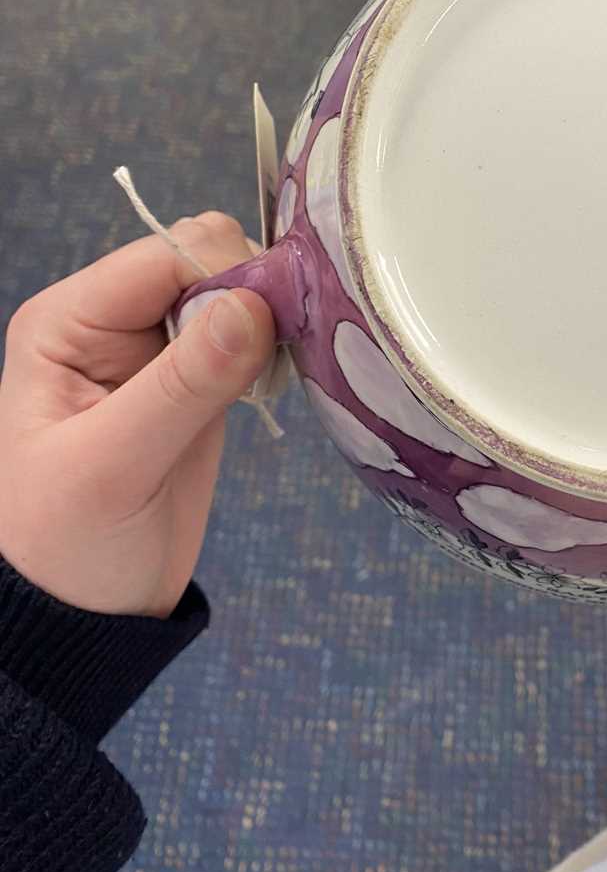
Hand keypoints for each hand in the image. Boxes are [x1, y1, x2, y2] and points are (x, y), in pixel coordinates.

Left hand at [0, 216, 275, 617]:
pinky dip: (273, 348)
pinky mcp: (195, 382)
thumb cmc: (65, 548)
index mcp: (67, 321)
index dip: (226, 276)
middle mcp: (110, 321)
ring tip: (276, 376)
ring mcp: (155, 349)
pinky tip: (276, 384)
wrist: (82, 617)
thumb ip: (183, 385)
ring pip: (234, 290)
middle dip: (251, 293)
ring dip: (268, 320)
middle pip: (205, 257)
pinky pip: (248, 333)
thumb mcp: (114, 469)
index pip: (166, 254)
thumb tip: (253, 305)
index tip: (273, 325)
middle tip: (276, 357)